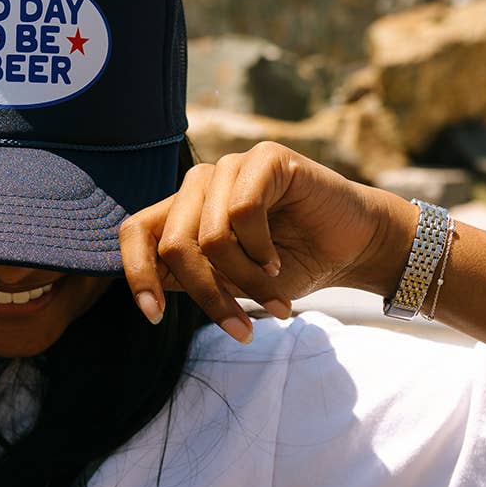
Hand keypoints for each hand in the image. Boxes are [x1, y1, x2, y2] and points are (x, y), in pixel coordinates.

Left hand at [118, 142, 416, 342]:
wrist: (350, 248)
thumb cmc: (290, 266)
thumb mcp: (230, 284)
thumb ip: (190, 280)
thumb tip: (146, 294)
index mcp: (183, 212)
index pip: (135, 232)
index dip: (136, 273)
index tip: (155, 316)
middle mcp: (200, 184)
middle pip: (173, 245)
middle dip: (207, 294)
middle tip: (239, 327)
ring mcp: (230, 167)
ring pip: (210, 236)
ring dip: (242, 279)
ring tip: (271, 292)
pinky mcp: (264, 159)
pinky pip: (243, 211)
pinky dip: (260, 249)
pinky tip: (277, 261)